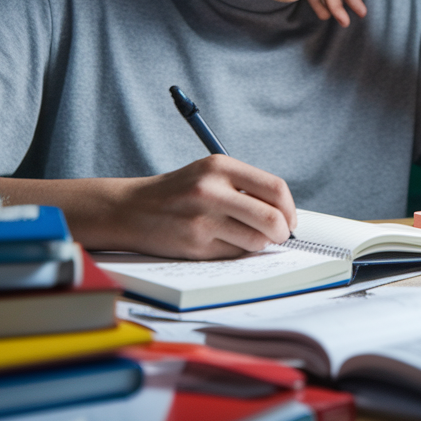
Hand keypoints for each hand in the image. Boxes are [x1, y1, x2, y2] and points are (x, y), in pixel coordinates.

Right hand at [101, 155, 297, 259]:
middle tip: (279, 235)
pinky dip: (235, 251)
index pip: (275, 188)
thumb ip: (245, 187)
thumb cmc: (178, 192)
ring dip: (257, 243)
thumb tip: (286, 214)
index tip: (288, 218)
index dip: (289, 208)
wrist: (131, 209)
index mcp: (219, 166)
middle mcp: (211, 190)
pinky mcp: (195, 244)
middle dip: (282, 232)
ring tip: (241, 236)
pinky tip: (217, 241)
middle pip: (272, 218)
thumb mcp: (209, 174)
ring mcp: (203, 219)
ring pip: (256, 240)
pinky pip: (234, 254)